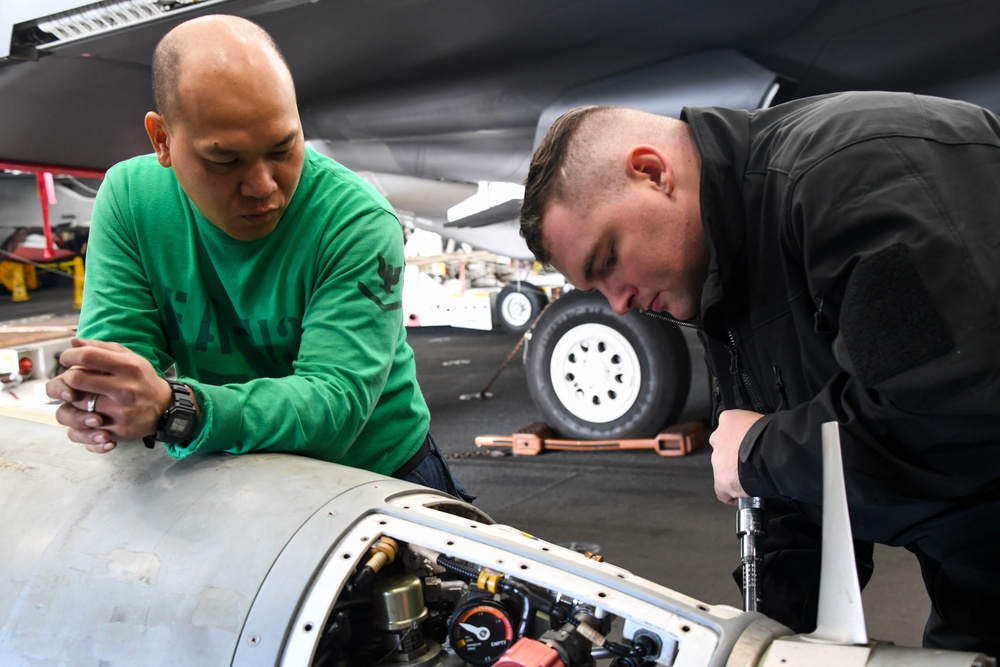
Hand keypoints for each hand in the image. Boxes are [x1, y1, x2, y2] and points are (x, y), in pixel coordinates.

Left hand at [45, 338, 172, 452]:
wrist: (166, 408)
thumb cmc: (142, 380)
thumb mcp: (130, 358)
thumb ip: (101, 348)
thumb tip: (73, 342)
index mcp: (128, 367)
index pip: (87, 356)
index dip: (69, 356)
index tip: (67, 359)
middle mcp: (125, 388)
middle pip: (75, 380)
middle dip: (68, 378)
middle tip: (72, 380)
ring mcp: (121, 412)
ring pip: (76, 405)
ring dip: (73, 401)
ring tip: (82, 398)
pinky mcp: (118, 430)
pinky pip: (83, 429)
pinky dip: (80, 423)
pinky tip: (87, 416)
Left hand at [709, 409, 763, 504]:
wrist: (771, 452)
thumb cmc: (772, 434)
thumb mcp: (762, 420)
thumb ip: (755, 427)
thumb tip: (765, 433)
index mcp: (729, 419)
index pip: (730, 428)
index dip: (739, 439)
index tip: (746, 445)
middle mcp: (718, 437)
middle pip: (724, 449)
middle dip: (735, 456)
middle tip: (750, 461)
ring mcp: (717, 459)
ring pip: (723, 469)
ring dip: (734, 473)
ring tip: (752, 476)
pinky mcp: (721, 480)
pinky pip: (722, 491)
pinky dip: (732, 494)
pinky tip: (743, 494)